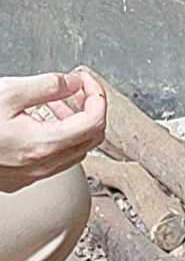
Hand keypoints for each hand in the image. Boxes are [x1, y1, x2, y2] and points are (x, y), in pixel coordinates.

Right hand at [0, 70, 105, 192]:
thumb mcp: (11, 92)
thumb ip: (50, 85)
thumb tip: (75, 83)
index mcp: (44, 144)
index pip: (95, 121)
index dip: (97, 95)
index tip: (86, 81)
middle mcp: (40, 166)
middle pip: (90, 139)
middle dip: (89, 109)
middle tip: (77, 90)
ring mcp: (30, 176)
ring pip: (73, 151)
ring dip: (73, 123)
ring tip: (55, 102)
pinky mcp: (19, 179)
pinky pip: (53, 160)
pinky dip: (57, 137)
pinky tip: (40, 120)